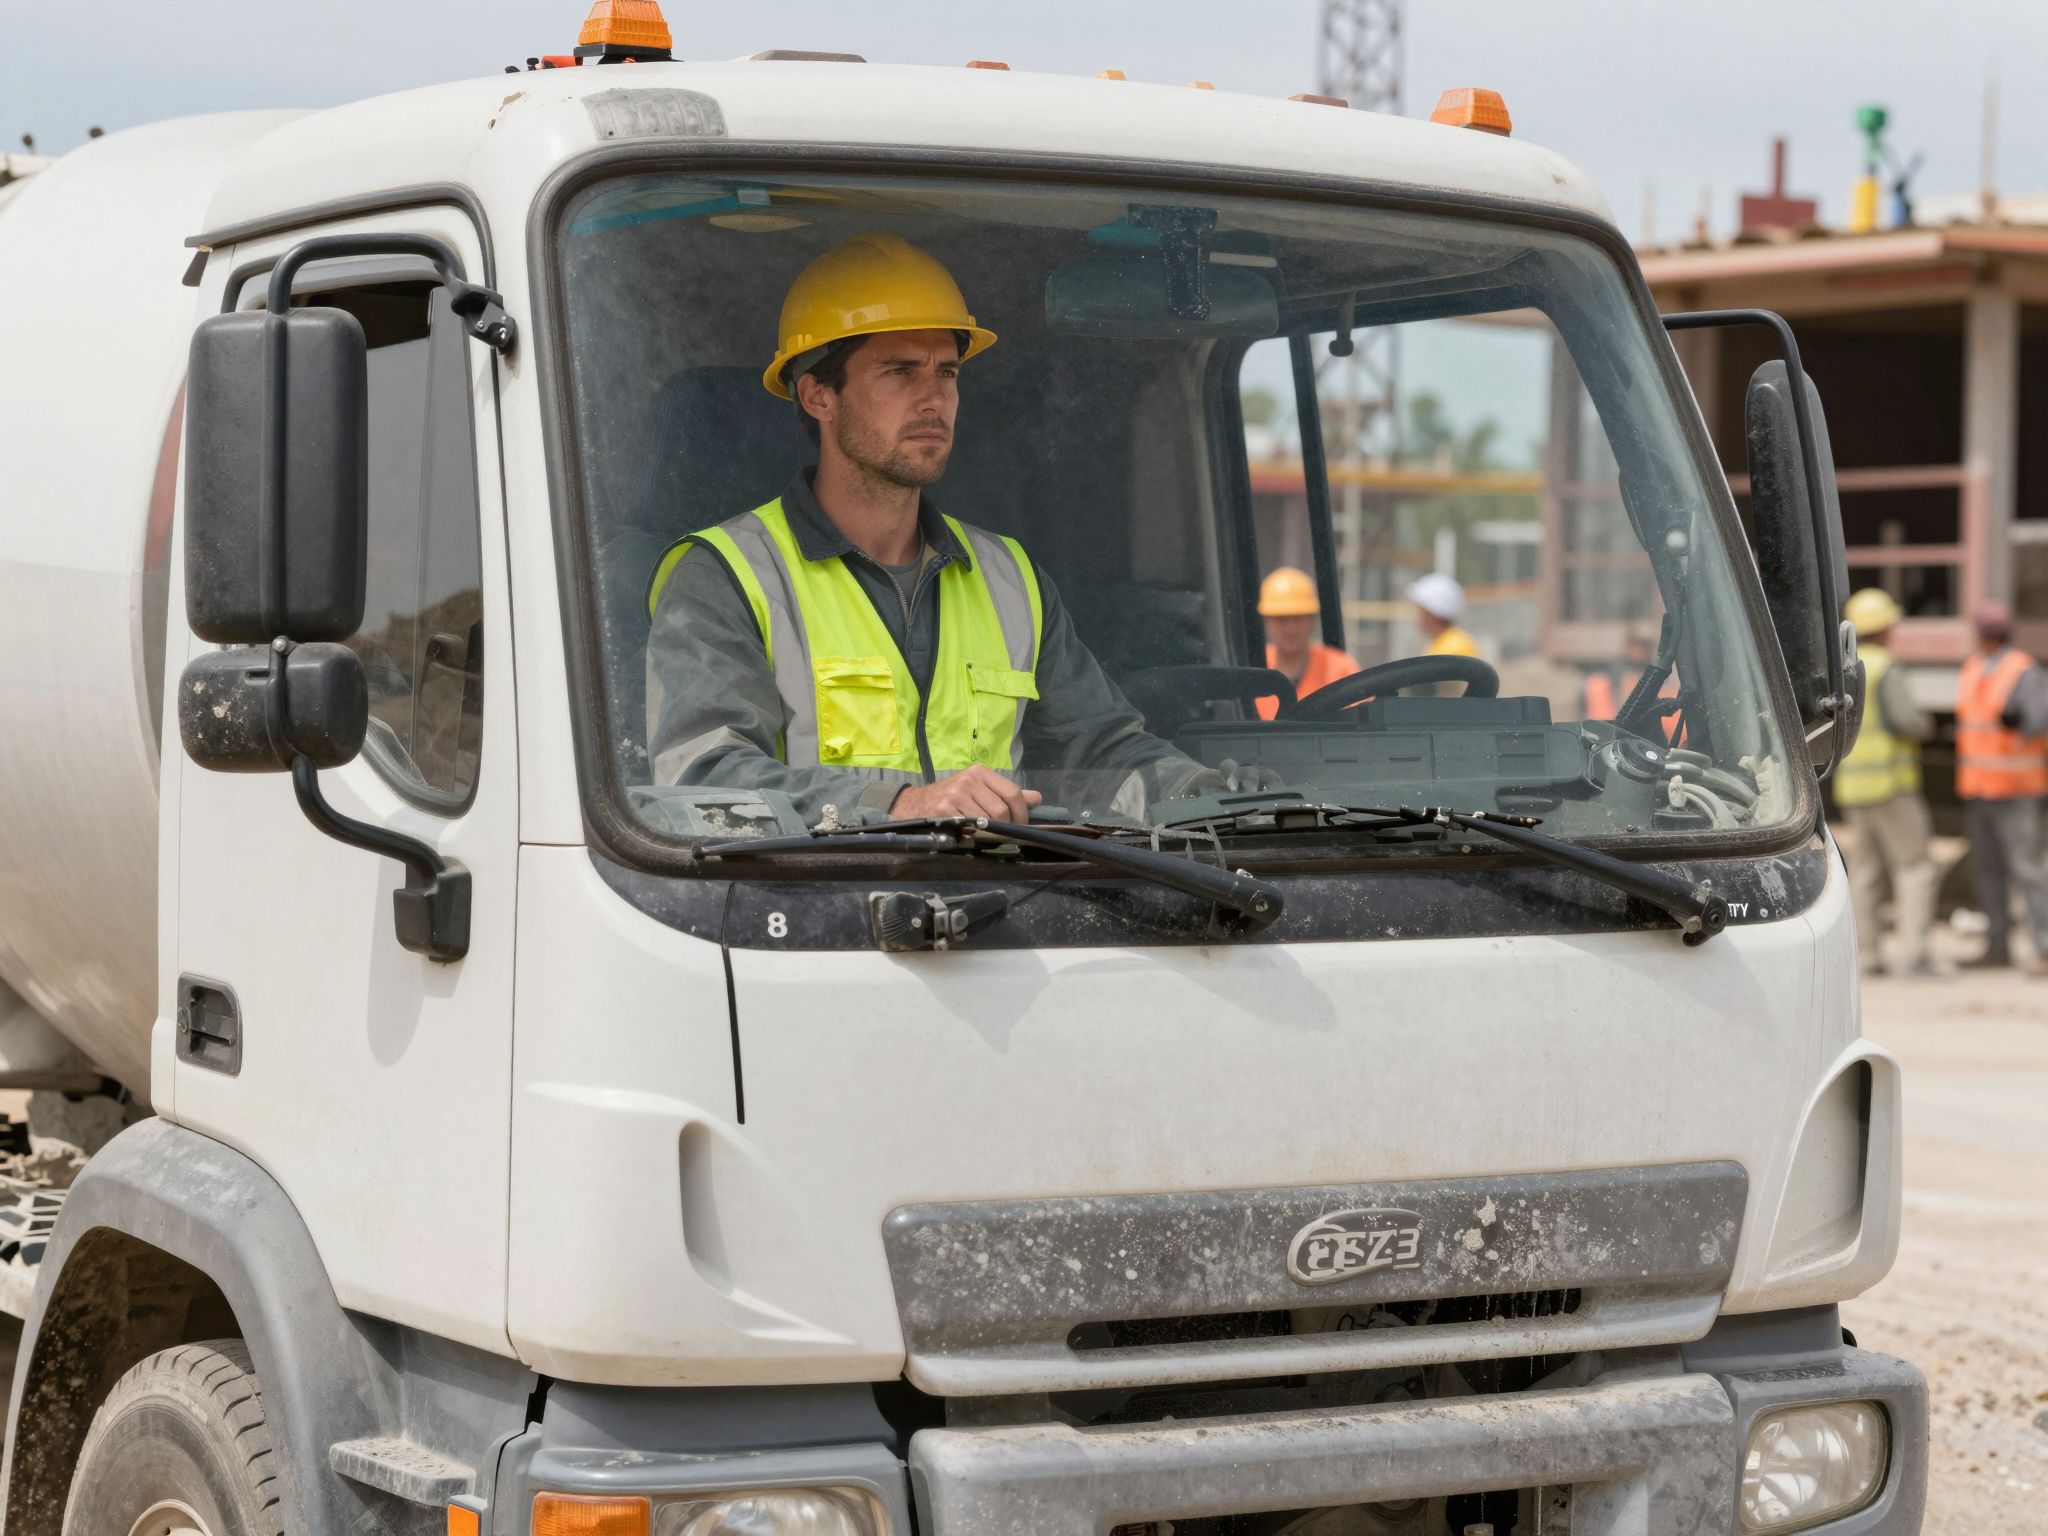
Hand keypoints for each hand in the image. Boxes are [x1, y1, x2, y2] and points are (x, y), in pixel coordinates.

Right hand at [892, 765, 1042, 822]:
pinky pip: (970, 829)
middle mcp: (968, 780)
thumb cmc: (951, 797)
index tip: (1021, 826)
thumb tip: (1037, 798)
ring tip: (987, 836)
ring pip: (988, 821)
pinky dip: (974, 837)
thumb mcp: (978, 788)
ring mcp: (955, 794)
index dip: (1022, 813)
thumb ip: (1006, 793)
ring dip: (990, 834)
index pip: (1013, 792)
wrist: (914, 805)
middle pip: (1002, 810)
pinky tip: (971, 837)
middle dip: (1007, 827)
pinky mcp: (943, 810)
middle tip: (1004, 836)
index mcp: (980, 772)